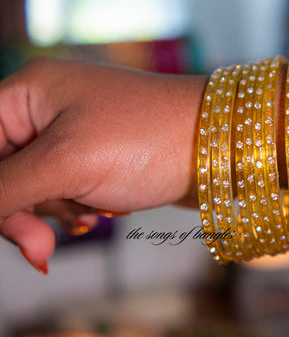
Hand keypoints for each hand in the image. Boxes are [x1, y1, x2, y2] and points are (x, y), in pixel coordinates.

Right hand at [0, 58, 204, 270]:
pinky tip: (96, 212)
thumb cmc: (147, 140)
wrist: (219, 146)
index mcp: (27, 91)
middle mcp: (44, 107)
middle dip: (21, 211)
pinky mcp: (92, 158)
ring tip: (89, 208)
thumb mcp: (65, 164)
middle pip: (1, 172)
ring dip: (51, 210)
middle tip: (43, 245)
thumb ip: (4, 189)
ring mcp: (69, 132)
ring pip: (27, 188)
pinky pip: (58, 192)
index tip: (16, 227)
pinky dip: (71, 209)